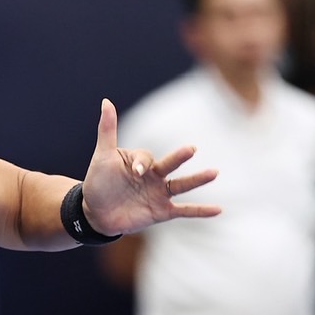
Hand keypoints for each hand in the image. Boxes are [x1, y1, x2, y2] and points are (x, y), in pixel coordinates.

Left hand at [80, 98, 219, 235]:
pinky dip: (200, 211)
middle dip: (179, 157)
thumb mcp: (103, 156)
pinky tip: (218, 210)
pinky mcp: (162, 212)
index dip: (141, 164)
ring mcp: (160, 194)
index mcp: (142, 161)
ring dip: (198, 179)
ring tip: (214, 173)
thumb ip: (108, 130)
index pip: (146, 158)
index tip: (135, 172)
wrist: (96, 213)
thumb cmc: (99, 183)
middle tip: (191, 149)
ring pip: (182, 185)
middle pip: (171, 164)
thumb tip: (106, 101)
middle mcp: (155, 176)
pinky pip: (184, 210)